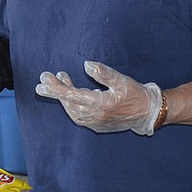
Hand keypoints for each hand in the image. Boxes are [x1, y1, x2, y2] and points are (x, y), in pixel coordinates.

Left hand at [35, 61, 162, 135]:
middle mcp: (94, 116)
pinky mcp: (96, 125)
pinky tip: (70, 93)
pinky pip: (78, 115)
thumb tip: (86, 65)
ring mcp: (95, 123)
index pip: (72, 96)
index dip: (56, 88)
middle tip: (43, 78)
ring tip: (59, 80)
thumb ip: (103, 73)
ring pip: (72, 110)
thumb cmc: (135, 94)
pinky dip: (71, 104)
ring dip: (63, 96)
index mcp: (100, 104)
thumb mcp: (121, 80)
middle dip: (55, 90)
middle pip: (68, 103)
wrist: (148, 113)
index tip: (43, 80)